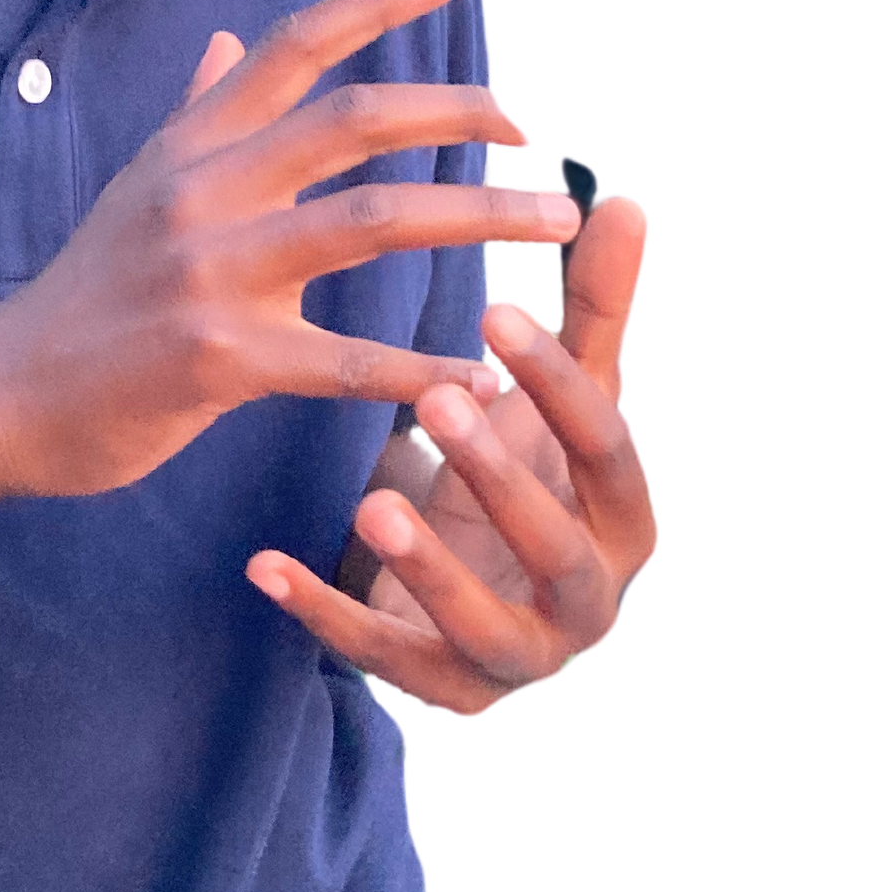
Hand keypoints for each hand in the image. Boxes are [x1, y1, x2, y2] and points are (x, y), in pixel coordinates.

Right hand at [0, 0, 580, 506]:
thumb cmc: (83, 295)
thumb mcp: (134, 186)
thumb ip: (193, 114)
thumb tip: (219, 43)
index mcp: (193, 144)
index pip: (293, 46)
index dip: (372, 2)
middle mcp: (205, 190)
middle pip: (355, 119)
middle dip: (459, 113)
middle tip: (534, 131)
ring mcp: (210, 272)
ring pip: (372, 223)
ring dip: (478, 217)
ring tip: (553, 226)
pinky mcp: (217, 359)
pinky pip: (344, 360)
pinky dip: (420, 368)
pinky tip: (479, 375)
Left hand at [244, 188, 657, 719]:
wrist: (485, 595)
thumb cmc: (528, 476)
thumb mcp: (557, 402)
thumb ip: (591, 313)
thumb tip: (624, 202)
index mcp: (625, 517)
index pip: (607, 449)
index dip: (558, 384)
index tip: (496, 310)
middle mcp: (588, 598)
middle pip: (555, 545)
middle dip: (500, 477)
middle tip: (438, 403)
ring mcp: (517, 655)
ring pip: (482, 624)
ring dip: (426, 564)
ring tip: (371, 503)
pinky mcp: (444, 689)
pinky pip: (382, 659)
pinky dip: (323, 613)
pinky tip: (266, 566)